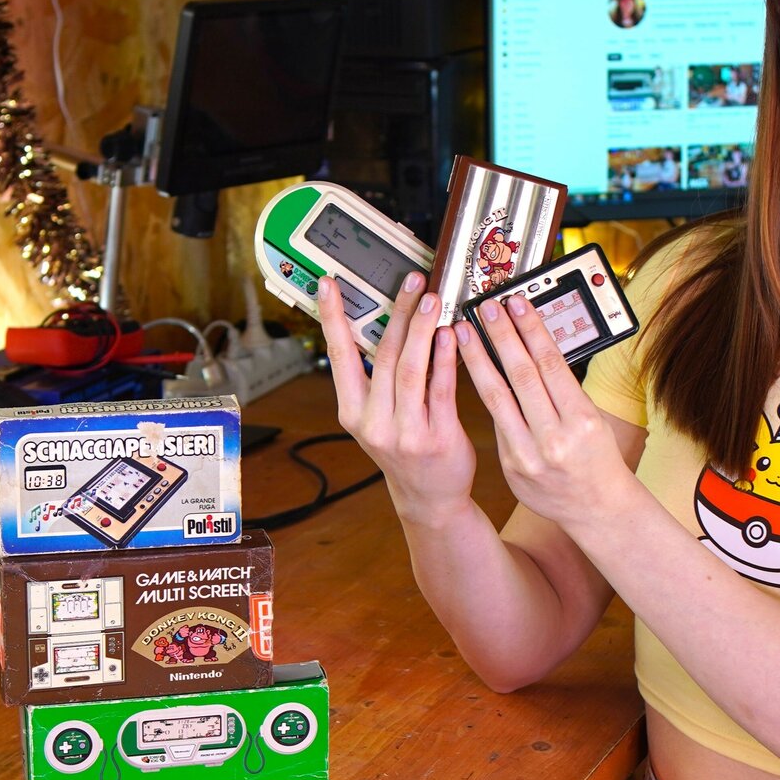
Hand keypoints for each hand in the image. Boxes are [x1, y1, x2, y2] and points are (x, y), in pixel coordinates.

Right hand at [318, 271, 476, 522]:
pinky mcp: (436, 437)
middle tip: (412, 281)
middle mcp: (373, 422)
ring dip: (422, 329)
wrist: (429, 499)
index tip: (329, 285)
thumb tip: (387, 326)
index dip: (332, 317)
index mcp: (352, 412)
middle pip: (383, 354)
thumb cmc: (405, 451)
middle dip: (399, 312)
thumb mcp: (377, 420)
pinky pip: (441, 389)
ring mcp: (404, 432)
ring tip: (433, 299)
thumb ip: (376, 381)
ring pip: (410, 368)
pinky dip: (445, 359)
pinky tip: (450, 335)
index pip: (339, 355)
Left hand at [453, 292, 636, 527]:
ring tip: (465, 332)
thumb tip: (534, 347)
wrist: (596, 509)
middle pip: (521, 375)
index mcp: (582, 419)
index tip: (515, 303)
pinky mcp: (511, 466)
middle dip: (500, 336)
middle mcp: (555, 437)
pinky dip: (482, 393)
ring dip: (478, 360)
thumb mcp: (593, 418)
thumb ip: (564, 390)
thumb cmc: (598, 458)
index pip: (551, 363)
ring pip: (497, 397)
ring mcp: (529, 455)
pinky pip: (495, 422)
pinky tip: (471, 370)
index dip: (529, 329)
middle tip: (485, 307)